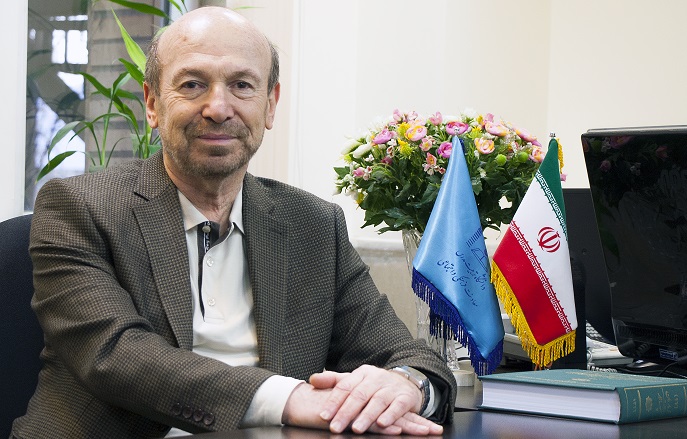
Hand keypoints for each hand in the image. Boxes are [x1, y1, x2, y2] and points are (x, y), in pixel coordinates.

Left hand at [310, 365, 442, 435]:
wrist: (405, 383)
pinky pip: (398, 406)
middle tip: (336, 427)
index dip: (333, 401)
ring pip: (378, 401)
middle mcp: (376, 378)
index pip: (344, 386)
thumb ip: (333, 381)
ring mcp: (391, 387)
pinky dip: (390, 415)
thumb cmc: (374, 385)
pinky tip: (382, 424)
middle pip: (359, 395)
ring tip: (356, 429)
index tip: (323, 416)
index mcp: (361, 374)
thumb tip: (312, 380)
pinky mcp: (405, 397)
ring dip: (367, 416)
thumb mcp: (354, 381)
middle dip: (346, 412)